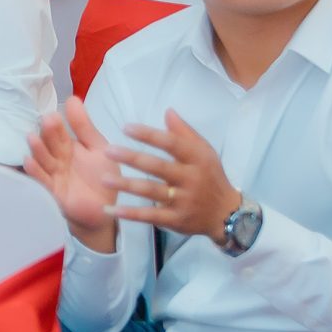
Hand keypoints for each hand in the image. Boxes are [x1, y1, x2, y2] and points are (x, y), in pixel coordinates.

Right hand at [26, 97, 124, 244]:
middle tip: (46, 121)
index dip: (56, 124)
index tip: (53, 114)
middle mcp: (57, 159)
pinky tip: (28, 161)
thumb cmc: (102, 177)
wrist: (105, 210)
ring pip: (43, 160)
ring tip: (32, 137)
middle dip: (47, 133)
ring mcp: (53, 175)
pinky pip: (42, 180)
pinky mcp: (52, 191)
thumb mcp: (97, 148)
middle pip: (50, 144)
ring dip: (37, 150)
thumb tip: (73, 98)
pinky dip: (35, 171)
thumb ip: (84, 127)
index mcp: (68, 146)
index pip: (59, 132)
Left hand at [113, 110, 241, 246]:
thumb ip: (184, 133)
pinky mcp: (177, 220)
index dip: (149, 135)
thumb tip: (167, 111)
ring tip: (104, 179)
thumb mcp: (204, 152)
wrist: (227, 214)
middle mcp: (191, 179)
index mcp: (197, 159)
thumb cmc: (210, 176)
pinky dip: (131, 214)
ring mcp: (183, 201)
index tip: (126, 127)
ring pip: (152, 191)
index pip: (172, 144)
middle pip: (159, 167)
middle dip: (133, 158)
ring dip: (127, 185)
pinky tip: (111, 210)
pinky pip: (151, 216)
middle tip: (108, 150)